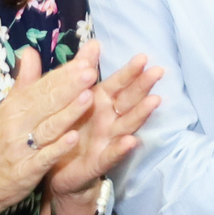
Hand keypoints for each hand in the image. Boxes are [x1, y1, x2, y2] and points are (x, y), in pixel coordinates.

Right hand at [0, 44, 109, 214]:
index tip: (84, 61)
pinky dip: (58, 148)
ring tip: (88, 98)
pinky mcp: (24, 171)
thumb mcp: (5, 111)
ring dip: (68, 113)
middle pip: (47, 102)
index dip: (64, 74)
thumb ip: (23, 83)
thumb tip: (30, 51)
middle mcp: (16, 124)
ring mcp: (20, 148)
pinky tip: (74, 139)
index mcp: (14, 107)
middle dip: (70, 87)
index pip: (42, 87)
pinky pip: (43, 157)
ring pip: (48, 127)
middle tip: (90, 71)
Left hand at [44, 53, 162, 214]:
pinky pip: (110, 155)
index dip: (129, 72)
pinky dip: (121, 149)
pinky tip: (131, 141)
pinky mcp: (97, 163)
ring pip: (126, 125)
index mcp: (99, 103)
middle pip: (128, 101)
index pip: (117, 84)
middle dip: (142, 86)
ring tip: (154, 101)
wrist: (55, 171)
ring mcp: (106, 141)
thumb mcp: (67, 98)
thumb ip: (77, 71)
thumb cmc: (66, 130)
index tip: (143, 57)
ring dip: (141, 113)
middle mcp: (108, 121)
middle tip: (158, 71)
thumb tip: (92, 43)